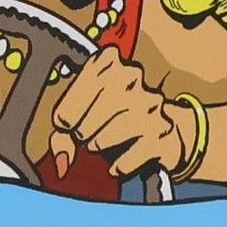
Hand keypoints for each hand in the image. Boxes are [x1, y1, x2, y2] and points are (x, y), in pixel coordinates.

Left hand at [46, 48, 193, 180]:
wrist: (158, 127)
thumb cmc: (111, 117)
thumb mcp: (82, 115)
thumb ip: (63, 134)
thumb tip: (62, 160)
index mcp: (107, 61)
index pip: (76, 94)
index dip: (68, 114)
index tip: (67, 123)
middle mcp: (131, 75)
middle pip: (93, 115)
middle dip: (83, 130)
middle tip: (84, 136)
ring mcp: (150, 101)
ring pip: (112, 133)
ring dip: (100, 144)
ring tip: (99, 144)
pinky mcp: (163, 128)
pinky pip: (132, 154)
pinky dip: (119, 164)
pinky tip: (117, 163)